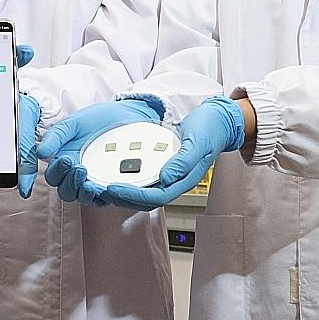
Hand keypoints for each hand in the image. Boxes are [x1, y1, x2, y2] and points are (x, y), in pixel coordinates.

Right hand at [38, 97, 164, 205]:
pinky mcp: (110, 184)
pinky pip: (103, 199)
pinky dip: (101, 197)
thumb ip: (55, 136)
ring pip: (82, 197)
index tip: (65, 160)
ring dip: (83, 193)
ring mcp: (93, 180)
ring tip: (90, 183)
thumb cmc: (96, 119)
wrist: (124, 116)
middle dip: (70, 183)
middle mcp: (75, 174)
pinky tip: (104, 188)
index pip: (53, 176)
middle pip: (65, 191)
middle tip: (79, 168)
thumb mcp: (73, 124)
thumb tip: (40, 153)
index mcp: (63, 161)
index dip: (56, 173)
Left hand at [104, 95, 244, 209]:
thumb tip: (166, 178)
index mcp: (184, 180)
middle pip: (146, 199)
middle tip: (101, 189)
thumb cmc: (210, 130)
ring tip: (103, 185)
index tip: (114, 188)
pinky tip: (115, 171)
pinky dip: (129, 177)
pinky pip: (144, 176)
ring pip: (144, 190)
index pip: (156, 197)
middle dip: (123, 197)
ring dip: (124, 191)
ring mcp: (169, 174)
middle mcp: (175, 181)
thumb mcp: (197, 142)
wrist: (217, 120)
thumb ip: (183, 162)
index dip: (133, 196)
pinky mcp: (163, 166)